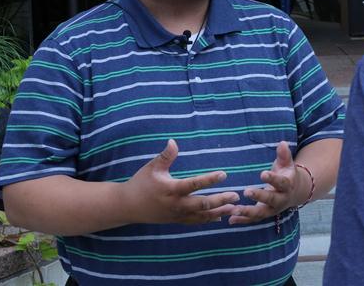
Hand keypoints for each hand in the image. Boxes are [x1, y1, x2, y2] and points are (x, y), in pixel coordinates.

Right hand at [120, 139, 239, 224]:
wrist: (128, 206)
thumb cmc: (141, 183)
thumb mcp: (152, 167)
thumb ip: (165, 156)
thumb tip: (173, 141)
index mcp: (171, 189)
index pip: (194, 184)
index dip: (209, 179)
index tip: (224, 174)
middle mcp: (176, 204)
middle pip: (202, 204)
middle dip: (220, 200)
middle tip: (235, 196)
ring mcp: (177, 215)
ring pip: (201, 216)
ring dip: (218, 212)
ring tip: (234, 208)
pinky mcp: (176, 221)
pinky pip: (195, 222)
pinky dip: (208, 220)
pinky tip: (220, 217)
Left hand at [228, 141, 304, 224]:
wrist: (295, 192)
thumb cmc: (287, 174)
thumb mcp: (287, 163)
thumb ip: (284, 155)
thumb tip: (282, 143)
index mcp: (287, 185)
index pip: (281, 182)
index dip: (272, 178)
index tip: (262, 174)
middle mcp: (281, 199)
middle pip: (271, 200)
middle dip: (259, 197)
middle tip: (246, 192)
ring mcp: (272, 209)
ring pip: (260, 213)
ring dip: (247, 212)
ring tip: (234, 210)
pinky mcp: (265, 214)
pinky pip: (253, 219)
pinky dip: (242, 220)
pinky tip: (230, 219)